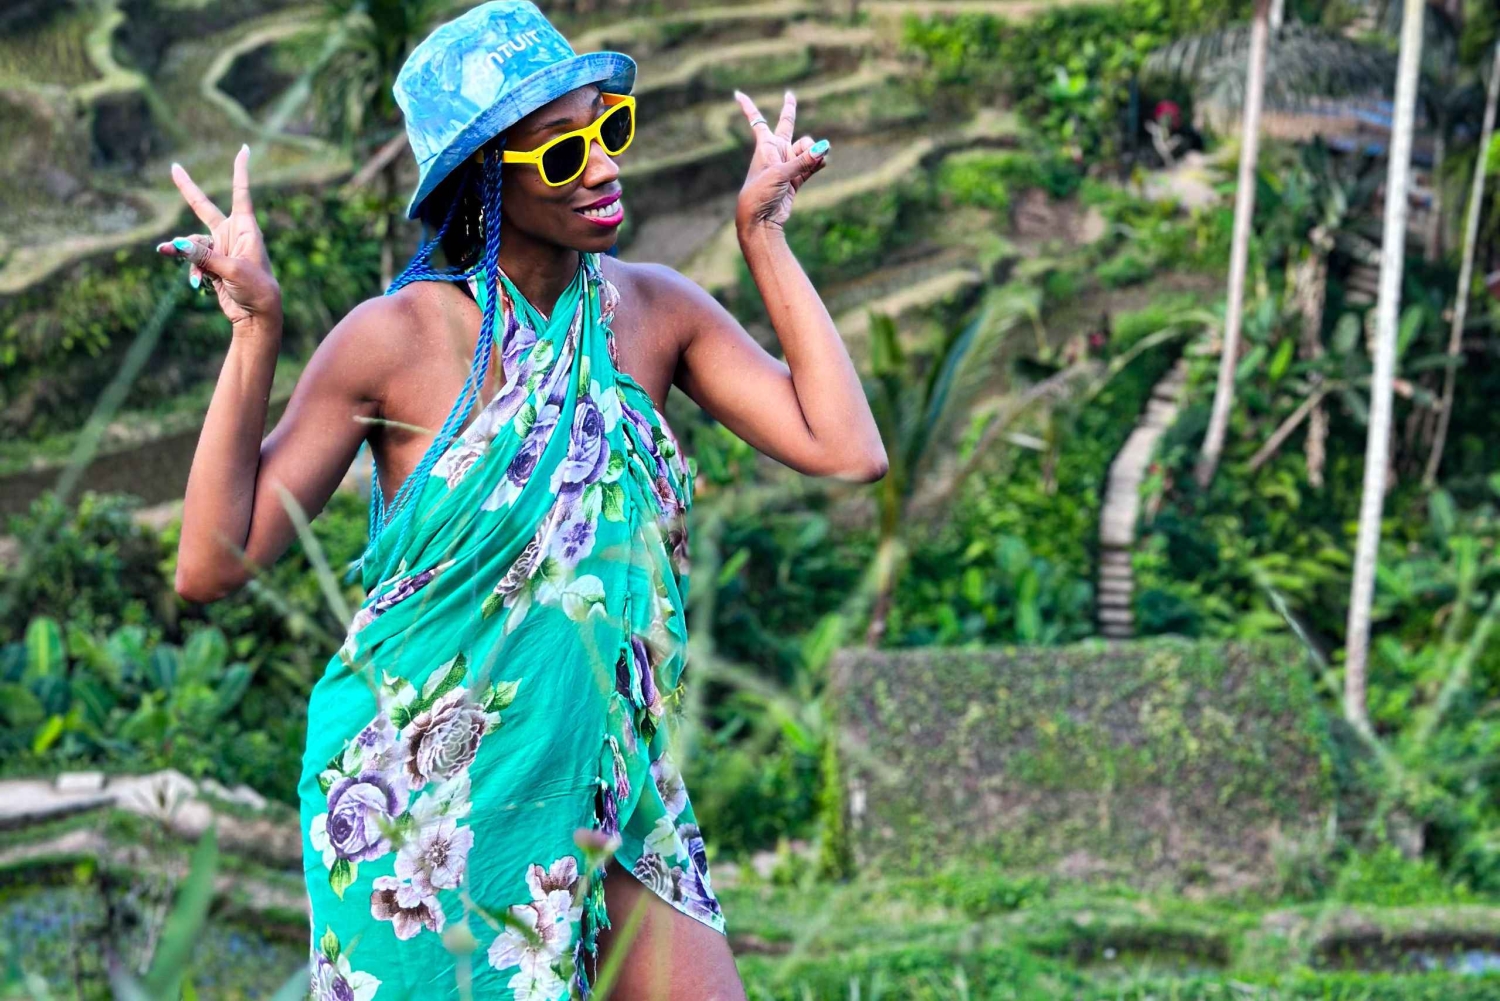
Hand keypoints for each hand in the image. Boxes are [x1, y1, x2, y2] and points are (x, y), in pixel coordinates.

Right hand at [156, 144, 281, 331]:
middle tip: (174, 168)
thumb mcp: (230, 270)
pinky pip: (192, 260)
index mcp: (246, 228)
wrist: (258, 315)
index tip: (244, 149)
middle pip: (204, 208)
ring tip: (175, 259)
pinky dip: (191, 269)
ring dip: (183, 252)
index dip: (240, 171)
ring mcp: (221, 249)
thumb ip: (202, 255)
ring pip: (192, 242)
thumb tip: (174, 244)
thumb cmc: (256, 288)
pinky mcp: (213, 265)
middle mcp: (232, 234)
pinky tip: (197, 283)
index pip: (241, 192)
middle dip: (188, 190)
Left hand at [733, 89, 829, 234]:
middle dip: (789, 111)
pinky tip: (823, 161)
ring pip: (805, 150)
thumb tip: (825, 148)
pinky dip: (817, 163)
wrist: (760, 219)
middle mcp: (776, 152)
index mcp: (765, 146)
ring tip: (819, 158)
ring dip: (813, 152)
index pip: (757, 120)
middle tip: (789, 95)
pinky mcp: (794, 180)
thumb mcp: (781, 174)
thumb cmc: (761, 193)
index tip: (738, 94)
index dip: (748, 107)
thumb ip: (804, 161)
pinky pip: (810, 166)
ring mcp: (786, 166)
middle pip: (786, 126)